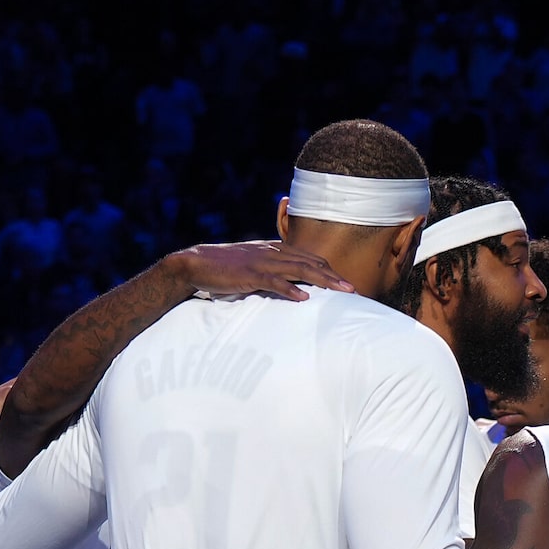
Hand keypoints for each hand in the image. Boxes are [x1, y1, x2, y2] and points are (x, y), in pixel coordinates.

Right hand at [168, 240, 352, 301]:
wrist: (196, 263)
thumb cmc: (223, 267)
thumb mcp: (251, 265)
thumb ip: (270, 270)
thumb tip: (286, 284)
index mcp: (274, 249)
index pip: (309, 258)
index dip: (328, 270)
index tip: (344, 283)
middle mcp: (272, 252)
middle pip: (310, 263)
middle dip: (333, 276)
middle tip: (353, 289)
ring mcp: (262, 262)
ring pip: (300, 270)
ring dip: (322, 281)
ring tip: (340, 292)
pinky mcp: (249, 274)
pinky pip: (274, 282)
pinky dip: (290, 290)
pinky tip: (304, 299)